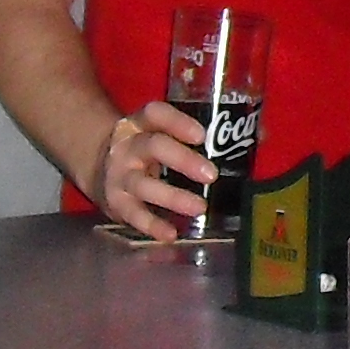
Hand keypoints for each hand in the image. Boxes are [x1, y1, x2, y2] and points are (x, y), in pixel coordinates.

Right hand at [90, 101, 212, 236]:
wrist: (100, 168)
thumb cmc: (143, 150)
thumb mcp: (157, 134)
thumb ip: (190, 137)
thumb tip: (249, 139)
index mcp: (140, 124)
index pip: (156, 114)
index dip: (177, 122)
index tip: (202, 135)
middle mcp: (127, 146)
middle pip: (154, 147)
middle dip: (183, 160)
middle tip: (211, 174)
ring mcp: (119, 176)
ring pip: (143, 184)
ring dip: (172, 197)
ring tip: (200, 207)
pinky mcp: (115, 203)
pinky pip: (134, 214)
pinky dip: (152, 225)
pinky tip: (172, 234)